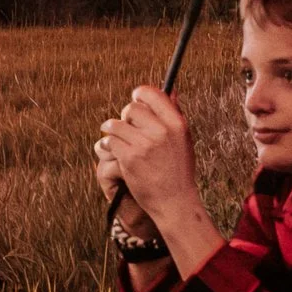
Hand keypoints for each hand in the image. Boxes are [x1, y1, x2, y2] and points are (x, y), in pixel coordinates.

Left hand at [96, 87, 198, 226]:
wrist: (174, 201)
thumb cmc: (178, 170)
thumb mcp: (184, 139)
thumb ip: (174, 114)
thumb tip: (171, 89)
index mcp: (176, 123)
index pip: (151, 93)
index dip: (139, 95)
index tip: (135, 102)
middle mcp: (161, 131)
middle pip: (131, 108)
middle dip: (125, 117)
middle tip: (127, 127)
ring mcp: (144, 144)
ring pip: (116, 124)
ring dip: (112, 130)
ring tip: (114, 137)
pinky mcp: (129, 158)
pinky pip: (109, 141)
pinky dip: (107, 145)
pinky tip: (111, 151)